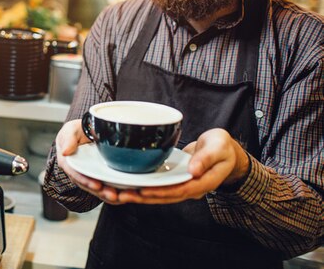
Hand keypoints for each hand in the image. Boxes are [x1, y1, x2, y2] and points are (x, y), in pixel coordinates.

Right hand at [55, 119, 122, 203]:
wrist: (87, 131)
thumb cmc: (76, 131)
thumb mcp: (70, 130)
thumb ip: (68, 139)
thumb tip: (65, 152)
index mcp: (69, 164)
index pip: (77, 175)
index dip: (86, 181)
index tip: (97, 185)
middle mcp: (79, 174)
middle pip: (91, 187)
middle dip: (102, 193)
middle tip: (114, 196)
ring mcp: (91, 177)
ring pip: (101, 191)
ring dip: (112, 196)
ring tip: (124, 196)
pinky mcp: (102, 177)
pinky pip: (109, 188)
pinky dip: (119, 192)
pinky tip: (130, 193)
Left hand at [117, 128, 249, 203]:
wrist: (223, 150)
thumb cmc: (222, 147)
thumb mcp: (219, 147)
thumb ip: (207, 157)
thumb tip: (193, 170)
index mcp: (204, 182)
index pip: (181, 190)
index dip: (162, 191)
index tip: (144, 190)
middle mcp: (192, 188)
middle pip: (166, 196)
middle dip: (145, 197)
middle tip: (123, 194)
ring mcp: (183, 185)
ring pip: (160, 194)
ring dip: (141, 195)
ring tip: (120, 193)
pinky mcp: (175, 180)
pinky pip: (159, 187)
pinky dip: (145, 187)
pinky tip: (130, 185)